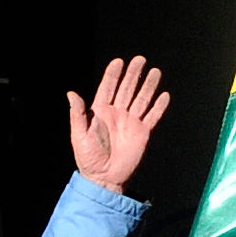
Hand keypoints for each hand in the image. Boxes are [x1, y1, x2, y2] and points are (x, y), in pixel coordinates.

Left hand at [67, 56, 167, 192]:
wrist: (104, 177)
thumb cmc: (88, 157)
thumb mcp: (79, 135)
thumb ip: (78, 114)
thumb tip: (71, 93)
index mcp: (100, 111)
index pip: (108, 87)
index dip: (113, 74)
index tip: (119, 61)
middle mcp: (117, 113)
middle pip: (127, 89)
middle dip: (133, 74)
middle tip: (140, 59)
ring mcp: (130, 122)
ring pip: (141, 99)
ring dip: (148, 86)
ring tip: (155, 72)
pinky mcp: (142, 133)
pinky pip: (152, 117)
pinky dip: (158, 107)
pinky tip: (164, 96)